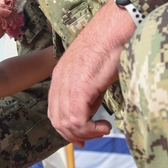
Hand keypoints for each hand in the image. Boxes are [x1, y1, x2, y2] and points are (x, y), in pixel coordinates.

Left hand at [47, 1, 134, 144]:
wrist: (113, 29)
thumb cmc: (109, 45)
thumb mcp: (93, 73)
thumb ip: (88, 93)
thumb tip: (91, 113)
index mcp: (60, 77)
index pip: (55, 111)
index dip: (67, 129)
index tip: (83, 138)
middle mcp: (59, 82)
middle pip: (58, 121)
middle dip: (75, 135)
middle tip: (95, 136)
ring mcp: (67, 85)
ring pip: (67, 124)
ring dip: (86, 133)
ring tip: (103, 129)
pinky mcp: (80, 88)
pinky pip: (78, 120)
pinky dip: (91, 129)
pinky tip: (105, 126)